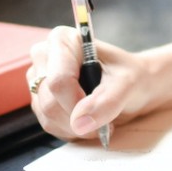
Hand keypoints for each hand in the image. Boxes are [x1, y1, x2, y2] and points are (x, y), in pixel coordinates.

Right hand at [27, 27, 152, 140]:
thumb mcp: (128, 83)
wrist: (132, 86)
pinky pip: (49, 125)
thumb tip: (80, 122)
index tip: (100, 111)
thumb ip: (107, 100)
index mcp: (63, 40)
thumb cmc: (130, 76)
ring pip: (48, 117)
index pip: (59, 80)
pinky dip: (71, 130)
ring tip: (99, 118)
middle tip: (105, 118)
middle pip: (50, 102)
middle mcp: (45, 56)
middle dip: (79, 119)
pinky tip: (87, 120)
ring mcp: (39, 79)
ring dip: (77, 127)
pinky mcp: (40, 100)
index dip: (77, 103)